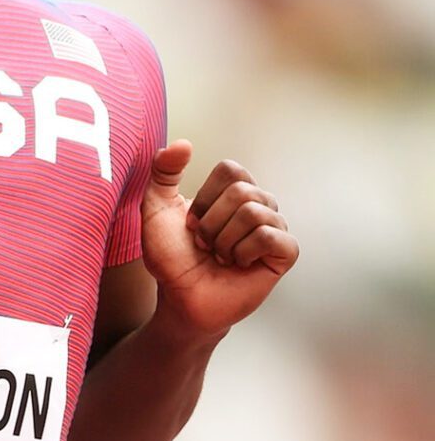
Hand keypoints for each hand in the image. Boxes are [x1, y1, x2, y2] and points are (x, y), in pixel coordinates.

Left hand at [140, 140, 298, 336]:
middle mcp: (258, 205)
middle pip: (242, 192)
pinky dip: (244, 252)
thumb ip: (163, 171)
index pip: (231, 170)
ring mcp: (273, 229)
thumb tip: (184, 143)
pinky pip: (271, 236)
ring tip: (219, 256)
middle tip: (204, 244)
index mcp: (232, 191)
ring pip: (255, 213)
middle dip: (211, 223)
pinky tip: (237, 264)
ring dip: (224, 240)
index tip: (191, 222)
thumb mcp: (155, 208)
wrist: (179, 296)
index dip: (205, 197)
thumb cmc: (171, 255)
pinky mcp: (284, 254)